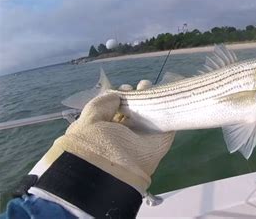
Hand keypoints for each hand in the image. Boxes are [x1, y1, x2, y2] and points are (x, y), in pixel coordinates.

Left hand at [41, 80, 174, 193]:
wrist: (113, 169)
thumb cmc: (94, 143)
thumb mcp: (89, 120)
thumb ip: (102, 104)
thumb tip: (117, 95)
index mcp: (103, 131)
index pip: (115, 111)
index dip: (120, 97)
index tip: (125, 89)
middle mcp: (123, 134)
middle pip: (134, 111)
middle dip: (137, 95)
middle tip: (141, 85)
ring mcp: (143, 138)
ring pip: (150, 114)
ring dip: (151, 99)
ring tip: (149, 86)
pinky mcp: (161, 140)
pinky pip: (166, 122)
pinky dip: (167, 108)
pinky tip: (163, 94)